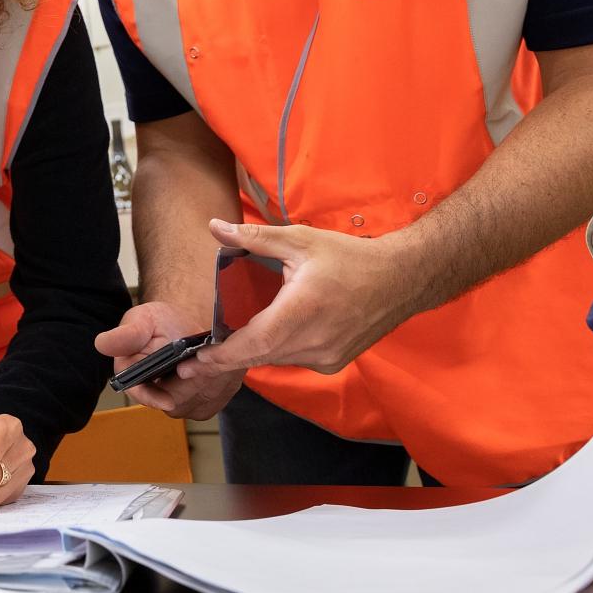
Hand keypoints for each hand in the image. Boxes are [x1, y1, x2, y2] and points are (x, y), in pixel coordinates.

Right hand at [96, 300, 243, 419]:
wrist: (187, 325)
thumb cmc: (159, 322)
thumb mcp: (141, 321)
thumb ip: (125, 336)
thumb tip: (101, 344)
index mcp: (133, 376)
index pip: (141, 394)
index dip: (153, 398)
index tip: (167, 400)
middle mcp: (155, 394)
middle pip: (175, 401)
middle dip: (191, 380)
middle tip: (202, 357)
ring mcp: (180, 402)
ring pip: (197, 401)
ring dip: (208, 378)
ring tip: (210, 357)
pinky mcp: (202, 403)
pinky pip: (216, 399)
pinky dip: (221, 381)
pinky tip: (217, 365)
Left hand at [176, 218, 418, 381]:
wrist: (400, 280)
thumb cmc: (349, 257)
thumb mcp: (301, 240)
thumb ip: (255, 237)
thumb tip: (214, 226)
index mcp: (304, 309)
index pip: (255, 342)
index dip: (223, 356)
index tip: (195, 362)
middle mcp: (316, 340)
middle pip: (260, 355)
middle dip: (226, 360)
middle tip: (192, 366)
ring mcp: (327, 356)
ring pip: (276, 359)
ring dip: (251, 353)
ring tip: (221, 351)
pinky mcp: (333, 362)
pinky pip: (293, 359)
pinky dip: (275, 351)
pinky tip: (265, 338)